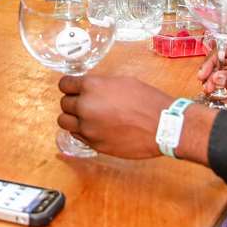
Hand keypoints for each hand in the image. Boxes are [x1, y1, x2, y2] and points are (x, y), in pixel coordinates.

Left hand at [56, 74, 171, 158]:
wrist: (163, 126)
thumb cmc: (147, 101)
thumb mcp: (121, 82)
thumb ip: (100, 86)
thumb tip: (90, 89)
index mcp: (91, 87)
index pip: (64, 84)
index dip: (69, 86)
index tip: (72, 88)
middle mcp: (85, 107)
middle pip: (64, 103)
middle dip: (72, 102)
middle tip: (84, 103)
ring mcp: (88, 128)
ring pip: (64, 122)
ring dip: (72, 118)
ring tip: (85, 117)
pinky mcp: (94, 144)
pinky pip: (77, 136)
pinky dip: (82, 132)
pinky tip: (94, 128)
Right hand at [204, 30, 226, 103]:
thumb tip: (216, 79)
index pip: (224, 49)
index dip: (212, 62)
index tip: (203, 74)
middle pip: (222, 58)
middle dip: (211, 71)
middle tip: (203, 84)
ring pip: (224, 68)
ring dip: (215, 78)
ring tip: (207, 90)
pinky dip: (224, 82)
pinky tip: (216, 89)